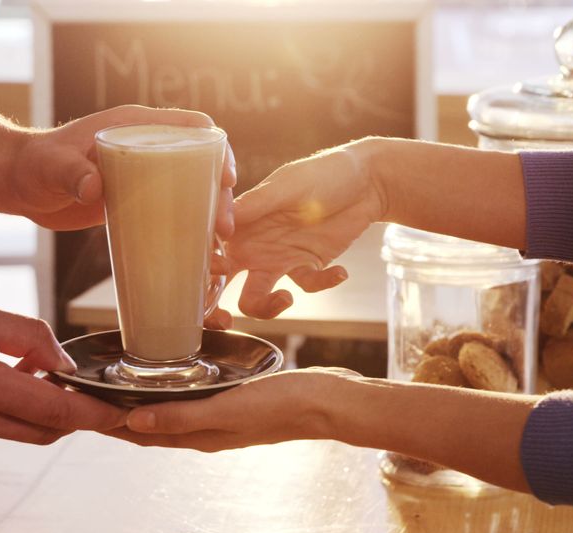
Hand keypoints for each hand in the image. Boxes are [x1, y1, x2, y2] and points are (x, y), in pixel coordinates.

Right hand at [0, 291, 127, 449]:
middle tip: (89, 387)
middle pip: (42, 430)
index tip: (121, 412)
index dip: (92, 414)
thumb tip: (66, 365)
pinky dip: (7, 408)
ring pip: (18, 430)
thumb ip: (28, 336)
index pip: (53, 412)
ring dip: (38, 408)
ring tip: (32, 368)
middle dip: (72, 414)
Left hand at [5, 105, 237, 232]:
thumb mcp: (52, 167)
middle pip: (203, 163)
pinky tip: (200, 252)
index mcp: (137, 126)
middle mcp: (149, 147)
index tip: (226, 178)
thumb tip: (95, 188)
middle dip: (222, 193)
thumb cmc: (33, 165)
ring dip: (212, 213)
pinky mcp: (139, 199)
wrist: (18, 184)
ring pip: (194, 189)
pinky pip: (175, 209)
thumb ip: (73, 173)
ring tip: (218, 243)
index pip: (194, 127)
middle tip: (224, 227)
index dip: (218, 148)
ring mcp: (146, 174)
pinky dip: (191, 228)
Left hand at [105, 368, 358, 450]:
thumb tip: (132, 424)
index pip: (142, 434)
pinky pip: (194, 402)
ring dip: (145, 405)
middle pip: (152, 426)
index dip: (110, 425)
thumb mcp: (227, 409)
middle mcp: (208, 430)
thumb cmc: (283, 405)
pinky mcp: (238, 403)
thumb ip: (181, 417)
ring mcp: (223, 418)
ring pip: (172, 414)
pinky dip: (174, 395)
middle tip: (90, 398)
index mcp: (201, 436)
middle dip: (120, 416)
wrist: (329, 402)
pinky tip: (176, 382)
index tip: (80, 411)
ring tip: (121, 390)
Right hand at [225, 139, 384, 317]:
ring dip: (267, 307)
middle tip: (223, 319)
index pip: (211, 250)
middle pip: (223, 283)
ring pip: (259, 298)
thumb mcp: (288, 187)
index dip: (206, 266)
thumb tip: (220, 220)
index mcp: (241, 224)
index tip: (219, 270)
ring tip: (287, 297)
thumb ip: (256, 204)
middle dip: (214, 306)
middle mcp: (254, 245)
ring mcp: (279, 259)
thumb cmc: (322, 174)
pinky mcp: (308, 267)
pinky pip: (307, 287)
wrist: (366, 182)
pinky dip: (323, 283)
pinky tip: (341, 271)